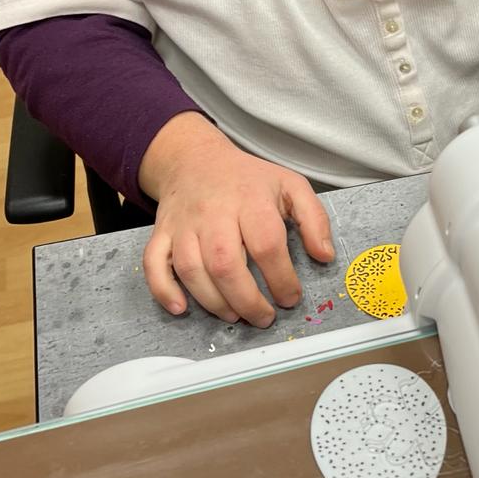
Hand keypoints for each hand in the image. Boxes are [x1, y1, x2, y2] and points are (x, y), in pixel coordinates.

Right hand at [140, 113, 334, 325]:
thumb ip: (314, 219)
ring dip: (213, 302)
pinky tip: (180, 308)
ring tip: (235, 315)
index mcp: (250, 200)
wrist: (196, 160)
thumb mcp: (291, 186)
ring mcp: (184, 224)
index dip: (281, 278)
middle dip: (247, 300)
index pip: (267, 244)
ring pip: (191, 270)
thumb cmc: (248, 180)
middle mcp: (214, 212)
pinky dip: (163, 290)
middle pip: (225, 263)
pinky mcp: (162, 233)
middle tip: (264, 317)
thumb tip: (325, 256)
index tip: (291, 298)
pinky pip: (153, 264)